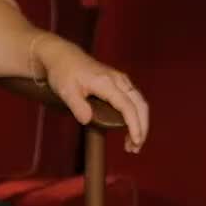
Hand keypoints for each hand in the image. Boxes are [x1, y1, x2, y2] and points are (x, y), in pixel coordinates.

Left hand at [32, 33, 150, 152]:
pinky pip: (134, 100)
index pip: (127, 106)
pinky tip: (128, 129)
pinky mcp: (119, 83)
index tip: (135, 141)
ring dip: (140, 123)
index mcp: (107, 83)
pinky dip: (135, 116)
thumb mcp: (65, 90)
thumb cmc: (63, 73)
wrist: (63, 56)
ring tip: (132, 144)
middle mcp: (118, 80)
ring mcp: (120, 80)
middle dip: (142, 127)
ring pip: (139, 103)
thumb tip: (87, 120)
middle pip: (140, 105)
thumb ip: (77, 105)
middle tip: (135, 148)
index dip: (134, 125)